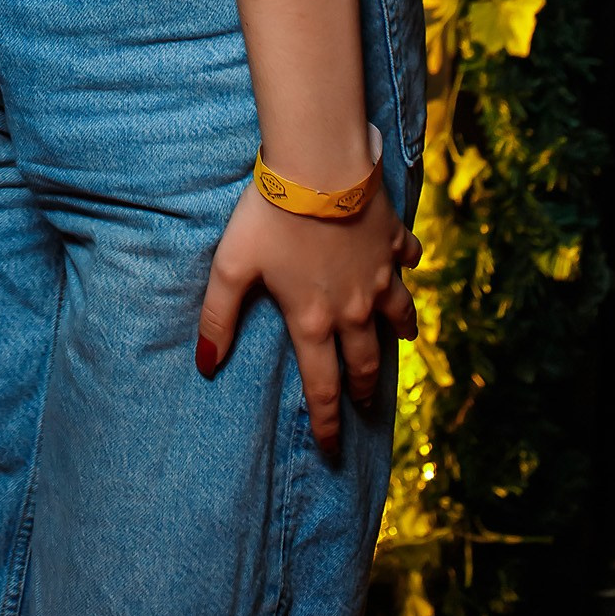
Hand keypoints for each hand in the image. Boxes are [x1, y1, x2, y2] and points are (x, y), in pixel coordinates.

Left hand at [196, 182, 419, 456]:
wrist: (318, 168)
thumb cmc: (270, 216)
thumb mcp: (232, 266)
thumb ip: (218, 317)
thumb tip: (205, 364)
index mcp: (313, 319)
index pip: (322, 386)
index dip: (328, 423)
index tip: (332, 447)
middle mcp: (352, 307)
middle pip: (364, 360)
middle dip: (365, 388)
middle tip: (367, 404)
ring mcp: (378, 275)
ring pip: (398, 315)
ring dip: (399, 331)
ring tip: (401, 340)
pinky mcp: (393, 241)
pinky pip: (407, 258)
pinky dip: (408, 264)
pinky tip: (407, 263)